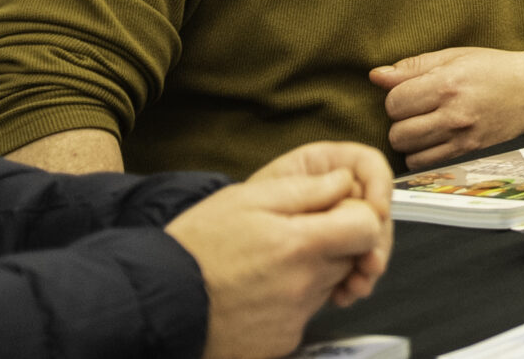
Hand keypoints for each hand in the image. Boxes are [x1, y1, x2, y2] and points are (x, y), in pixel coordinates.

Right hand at [165, 164, 387, 358]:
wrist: (155, 301)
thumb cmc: (196, 245)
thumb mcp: (248, 198)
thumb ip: (307, 189)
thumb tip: (345, 181)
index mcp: (301, 244)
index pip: (368, 227)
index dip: (356, 214)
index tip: (332, 212)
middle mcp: (304, 286)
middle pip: (350, 257)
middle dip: (332, 242)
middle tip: (290, 237)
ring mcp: (293, 319)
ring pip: (327, 285)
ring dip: (311, 272)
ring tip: (267, 264)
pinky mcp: (281, 342)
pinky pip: (303, 315)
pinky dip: (289, 302)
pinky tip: (257, 293)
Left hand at [371, 45, 523, 169]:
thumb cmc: (494, 69)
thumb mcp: (455, 56)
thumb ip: (414, 66)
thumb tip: (376, 75)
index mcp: (448, 83)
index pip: (394, 102)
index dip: (396, 97)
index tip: (411, 93)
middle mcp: (454, 114)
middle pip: (397, 131)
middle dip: (401, 121)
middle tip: (417, 110)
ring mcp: (462, 138)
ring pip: (408, 151)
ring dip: (410, 139)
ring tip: (426, 125)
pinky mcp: (468, 154)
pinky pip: (425, 165)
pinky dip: (422, 155)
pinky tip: (434, 140)